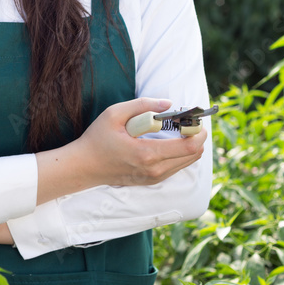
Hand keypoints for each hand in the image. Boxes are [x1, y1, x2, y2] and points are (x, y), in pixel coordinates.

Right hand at [71, 97, 206, 188]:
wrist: (84, 166)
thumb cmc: (97, 138)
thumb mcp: (114, 113)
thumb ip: (143, 105)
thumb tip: (168, 104)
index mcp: (147, 153)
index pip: (188, 147)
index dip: (198, 131)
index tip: (196, 119)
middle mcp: (155, 169)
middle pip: (193, 155)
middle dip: (197, 136)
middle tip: (189, 121)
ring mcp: (155, 178)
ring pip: (187, 162)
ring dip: (190, 145)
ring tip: (179, 129)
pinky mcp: (152, 180)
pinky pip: (177, 167)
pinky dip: (180, 153)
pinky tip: (170, 141)